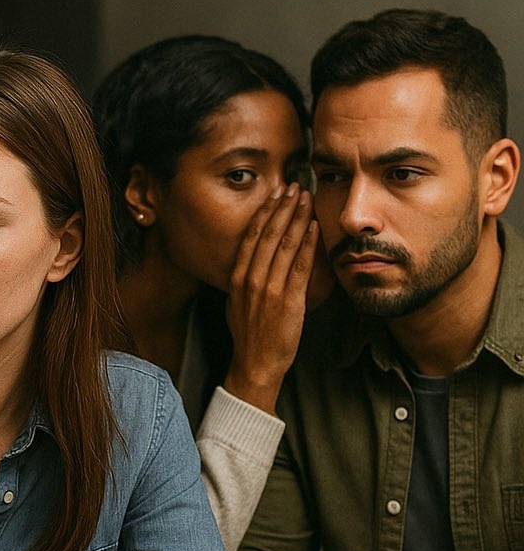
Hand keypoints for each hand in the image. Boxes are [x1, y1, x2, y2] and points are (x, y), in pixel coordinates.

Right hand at [222, 184, 318, 413]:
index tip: (275, 194)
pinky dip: (307, 244)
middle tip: (294, 186)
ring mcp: (269, 290)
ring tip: (307, 198)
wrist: (255, 364)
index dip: (264, 212)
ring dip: (297, 218)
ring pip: (284, 245)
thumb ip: (245, 281)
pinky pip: (299, 266)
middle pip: (267, 235)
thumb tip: (255, 261)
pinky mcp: (288, 301)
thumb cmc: (250, 336)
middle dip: (282, 207)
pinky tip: (314, 227)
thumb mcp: (237, 304)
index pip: (251, 237)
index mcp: (237, 279)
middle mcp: (251, 280)